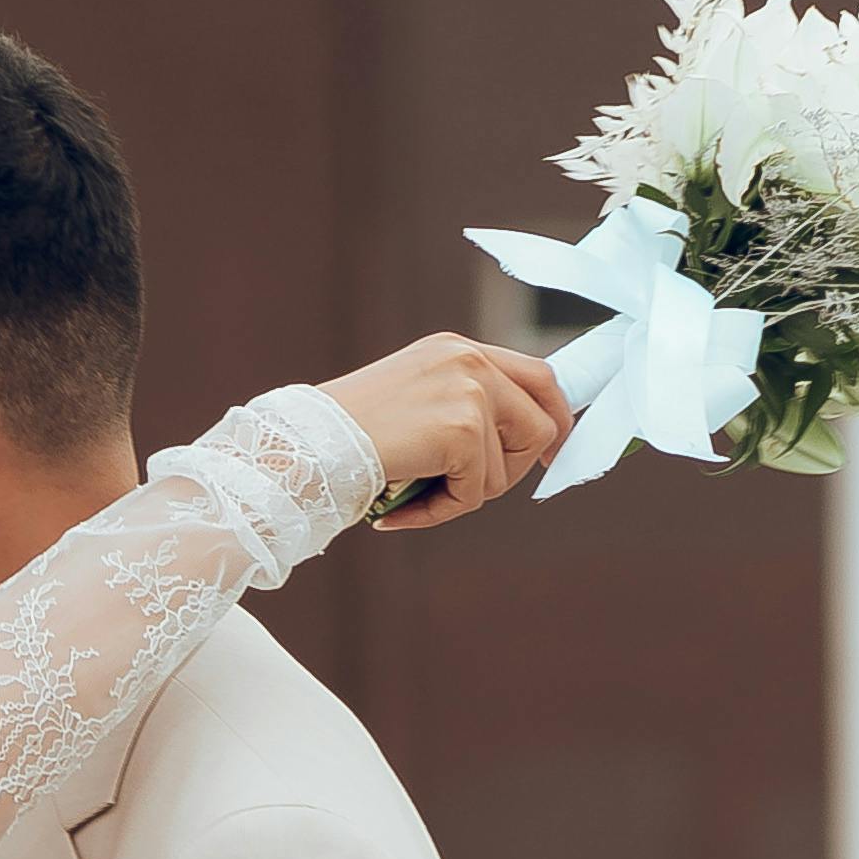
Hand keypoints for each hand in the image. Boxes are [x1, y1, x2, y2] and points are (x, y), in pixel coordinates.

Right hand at [324, 333, 576, 525]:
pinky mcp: (462, 430)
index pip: (539, 375)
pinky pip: (478, 491)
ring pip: (510, 467)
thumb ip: (462, 407)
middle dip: (519, 466)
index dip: (553, 418)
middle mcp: (469, 360)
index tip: (549, 454)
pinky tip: (401, 508)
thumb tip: (521, 445)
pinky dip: (442, 510)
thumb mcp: (414, 402)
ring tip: (413, 495)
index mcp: (457, 349)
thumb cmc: (345, 438)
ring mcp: (469, 391)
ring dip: (465, 495)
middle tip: (476, 492)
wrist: (305, 447)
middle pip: (542, 420)